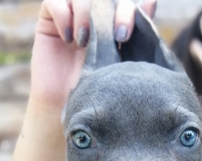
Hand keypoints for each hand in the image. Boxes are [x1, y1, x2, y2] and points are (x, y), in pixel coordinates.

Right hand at [30, 0, 156, 111]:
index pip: (126, 4)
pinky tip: (69, 40)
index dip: (130, 11)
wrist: (71, 108)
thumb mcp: (124, 63)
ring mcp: (73, 17)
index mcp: (116, 24)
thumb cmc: (102, 90)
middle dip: (119, 12)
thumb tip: (151, 1)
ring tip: (85, 42)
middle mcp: (96, 17)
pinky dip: (63, 16)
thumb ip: (137, 34)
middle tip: (120, 38)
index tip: (127, 37)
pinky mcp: (49, 21)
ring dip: (87, 14)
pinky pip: (53, 2)